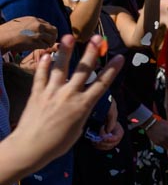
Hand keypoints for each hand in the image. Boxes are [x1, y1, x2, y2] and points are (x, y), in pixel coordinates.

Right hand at [0, 17, 56, 52]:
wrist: (2, 37)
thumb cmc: (7, 31)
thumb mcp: (19, 22)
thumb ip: (29, 24)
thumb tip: (35, 28)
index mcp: (33, 19)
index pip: (47, 24)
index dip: (47, 31)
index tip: (46, 35)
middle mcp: (38, 25)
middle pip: (53, 30)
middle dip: (53, 36)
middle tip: (49, 41)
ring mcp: (38, 33)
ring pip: (52, 38)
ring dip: (49, 43)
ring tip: (45, 46)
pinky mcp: (36, 42)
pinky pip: (46, 45)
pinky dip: (44, 48)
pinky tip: (40, 48)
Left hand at [4, 35, 123, 176]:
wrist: (30, 147)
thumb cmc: (57, 144)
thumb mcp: (78, 128)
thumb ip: (80, 112)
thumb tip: (81, 102)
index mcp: (83, 106)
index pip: (102, 83)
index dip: (112, 69)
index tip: (120, 57)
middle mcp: (69, 95)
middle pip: (83, 70)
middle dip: (91, 52)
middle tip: (96, 38)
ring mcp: (52, 92)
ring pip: (61, 67)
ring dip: (66, 51)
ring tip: (69, 36)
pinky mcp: (37, 94)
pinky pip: (40, 76)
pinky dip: (43, 65)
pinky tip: (47, 55)